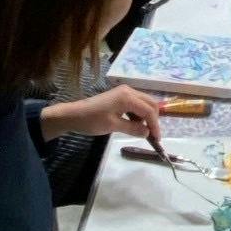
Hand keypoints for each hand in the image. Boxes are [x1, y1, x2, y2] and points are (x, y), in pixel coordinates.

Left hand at [41, 85, 161, 142]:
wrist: (74, 115)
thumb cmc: (92, 120)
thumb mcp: (113, 126)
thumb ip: (133, 128)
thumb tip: (148, 133)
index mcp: (128, 97)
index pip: (149, 110)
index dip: (155, 125)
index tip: (157, 139)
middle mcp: (129, 91)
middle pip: (150, 103)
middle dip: (153, 119)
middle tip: (153, 135)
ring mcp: (124, 92)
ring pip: (144, 103)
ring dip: (146, 116)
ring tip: (143, 131)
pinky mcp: (120, 96)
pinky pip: (136, 103)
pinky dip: (139, 114)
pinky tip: (135, 124)